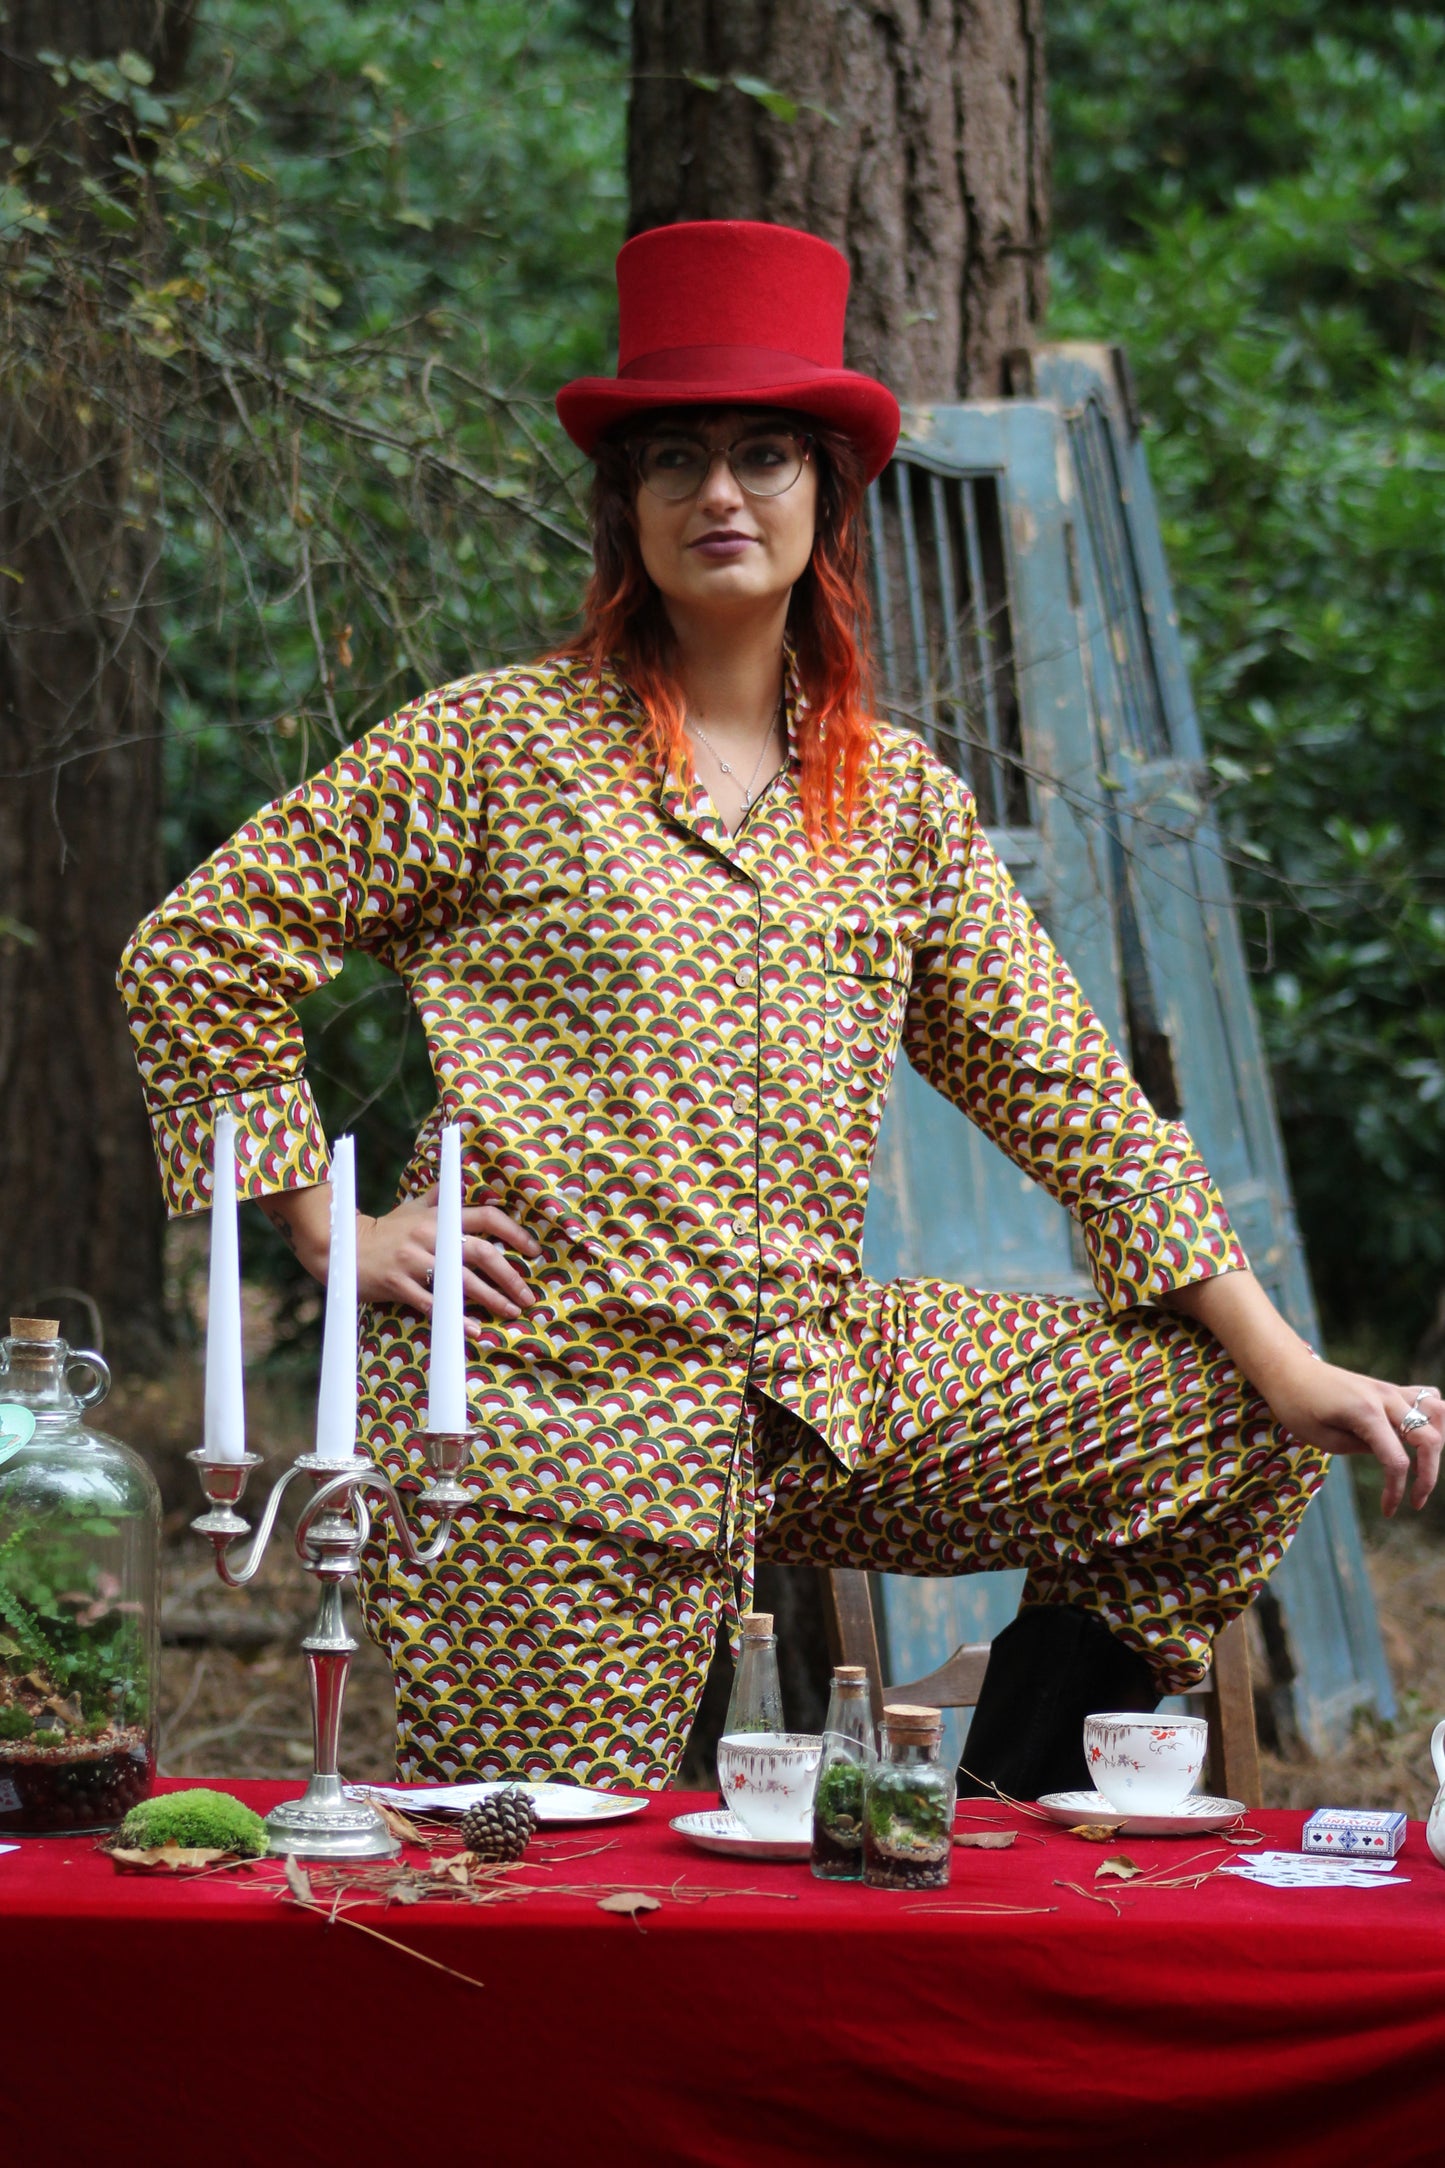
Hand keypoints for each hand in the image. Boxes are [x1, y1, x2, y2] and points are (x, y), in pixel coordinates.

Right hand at [355, 1187, 540, 1318]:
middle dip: (509, 1275)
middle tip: (527, 1295)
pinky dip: (456, 1318)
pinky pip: (433, 1304)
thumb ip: (440, 1196)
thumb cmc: (386, 1229)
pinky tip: (473, 1329)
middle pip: (481, 1253)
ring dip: (491, 1299)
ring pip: (461, 1281)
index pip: (485, 1217)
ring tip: (511, 1312)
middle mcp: (430, 1236)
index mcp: (439, 1217)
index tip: (533, 1251)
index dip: (513, 1232)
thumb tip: (462, 1179)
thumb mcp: (413, 1207)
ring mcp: (414, 1261)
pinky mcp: (400, 1285)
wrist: (343, 1247)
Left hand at [1259, 1355, 1441, 1518]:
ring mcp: (1390, 1389)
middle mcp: (1385, 1398)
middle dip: (1428, 1477)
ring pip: (1438, 1412)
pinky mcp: (1390, 1388)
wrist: (1289, 1370)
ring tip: (1423, 1466)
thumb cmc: (1297, 1405)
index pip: (1397, 1460)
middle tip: (1415, 1501)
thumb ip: (1362, 1448)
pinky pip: (1428, 1397)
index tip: (1388, 1511)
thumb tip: (1395, 1457)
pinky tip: (1421, 1437)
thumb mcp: (1322, 1437)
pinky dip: (1434, 1419)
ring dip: (1437, 1443)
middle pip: (1429, 1439)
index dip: (1397, 1491)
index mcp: (1365, 1413)